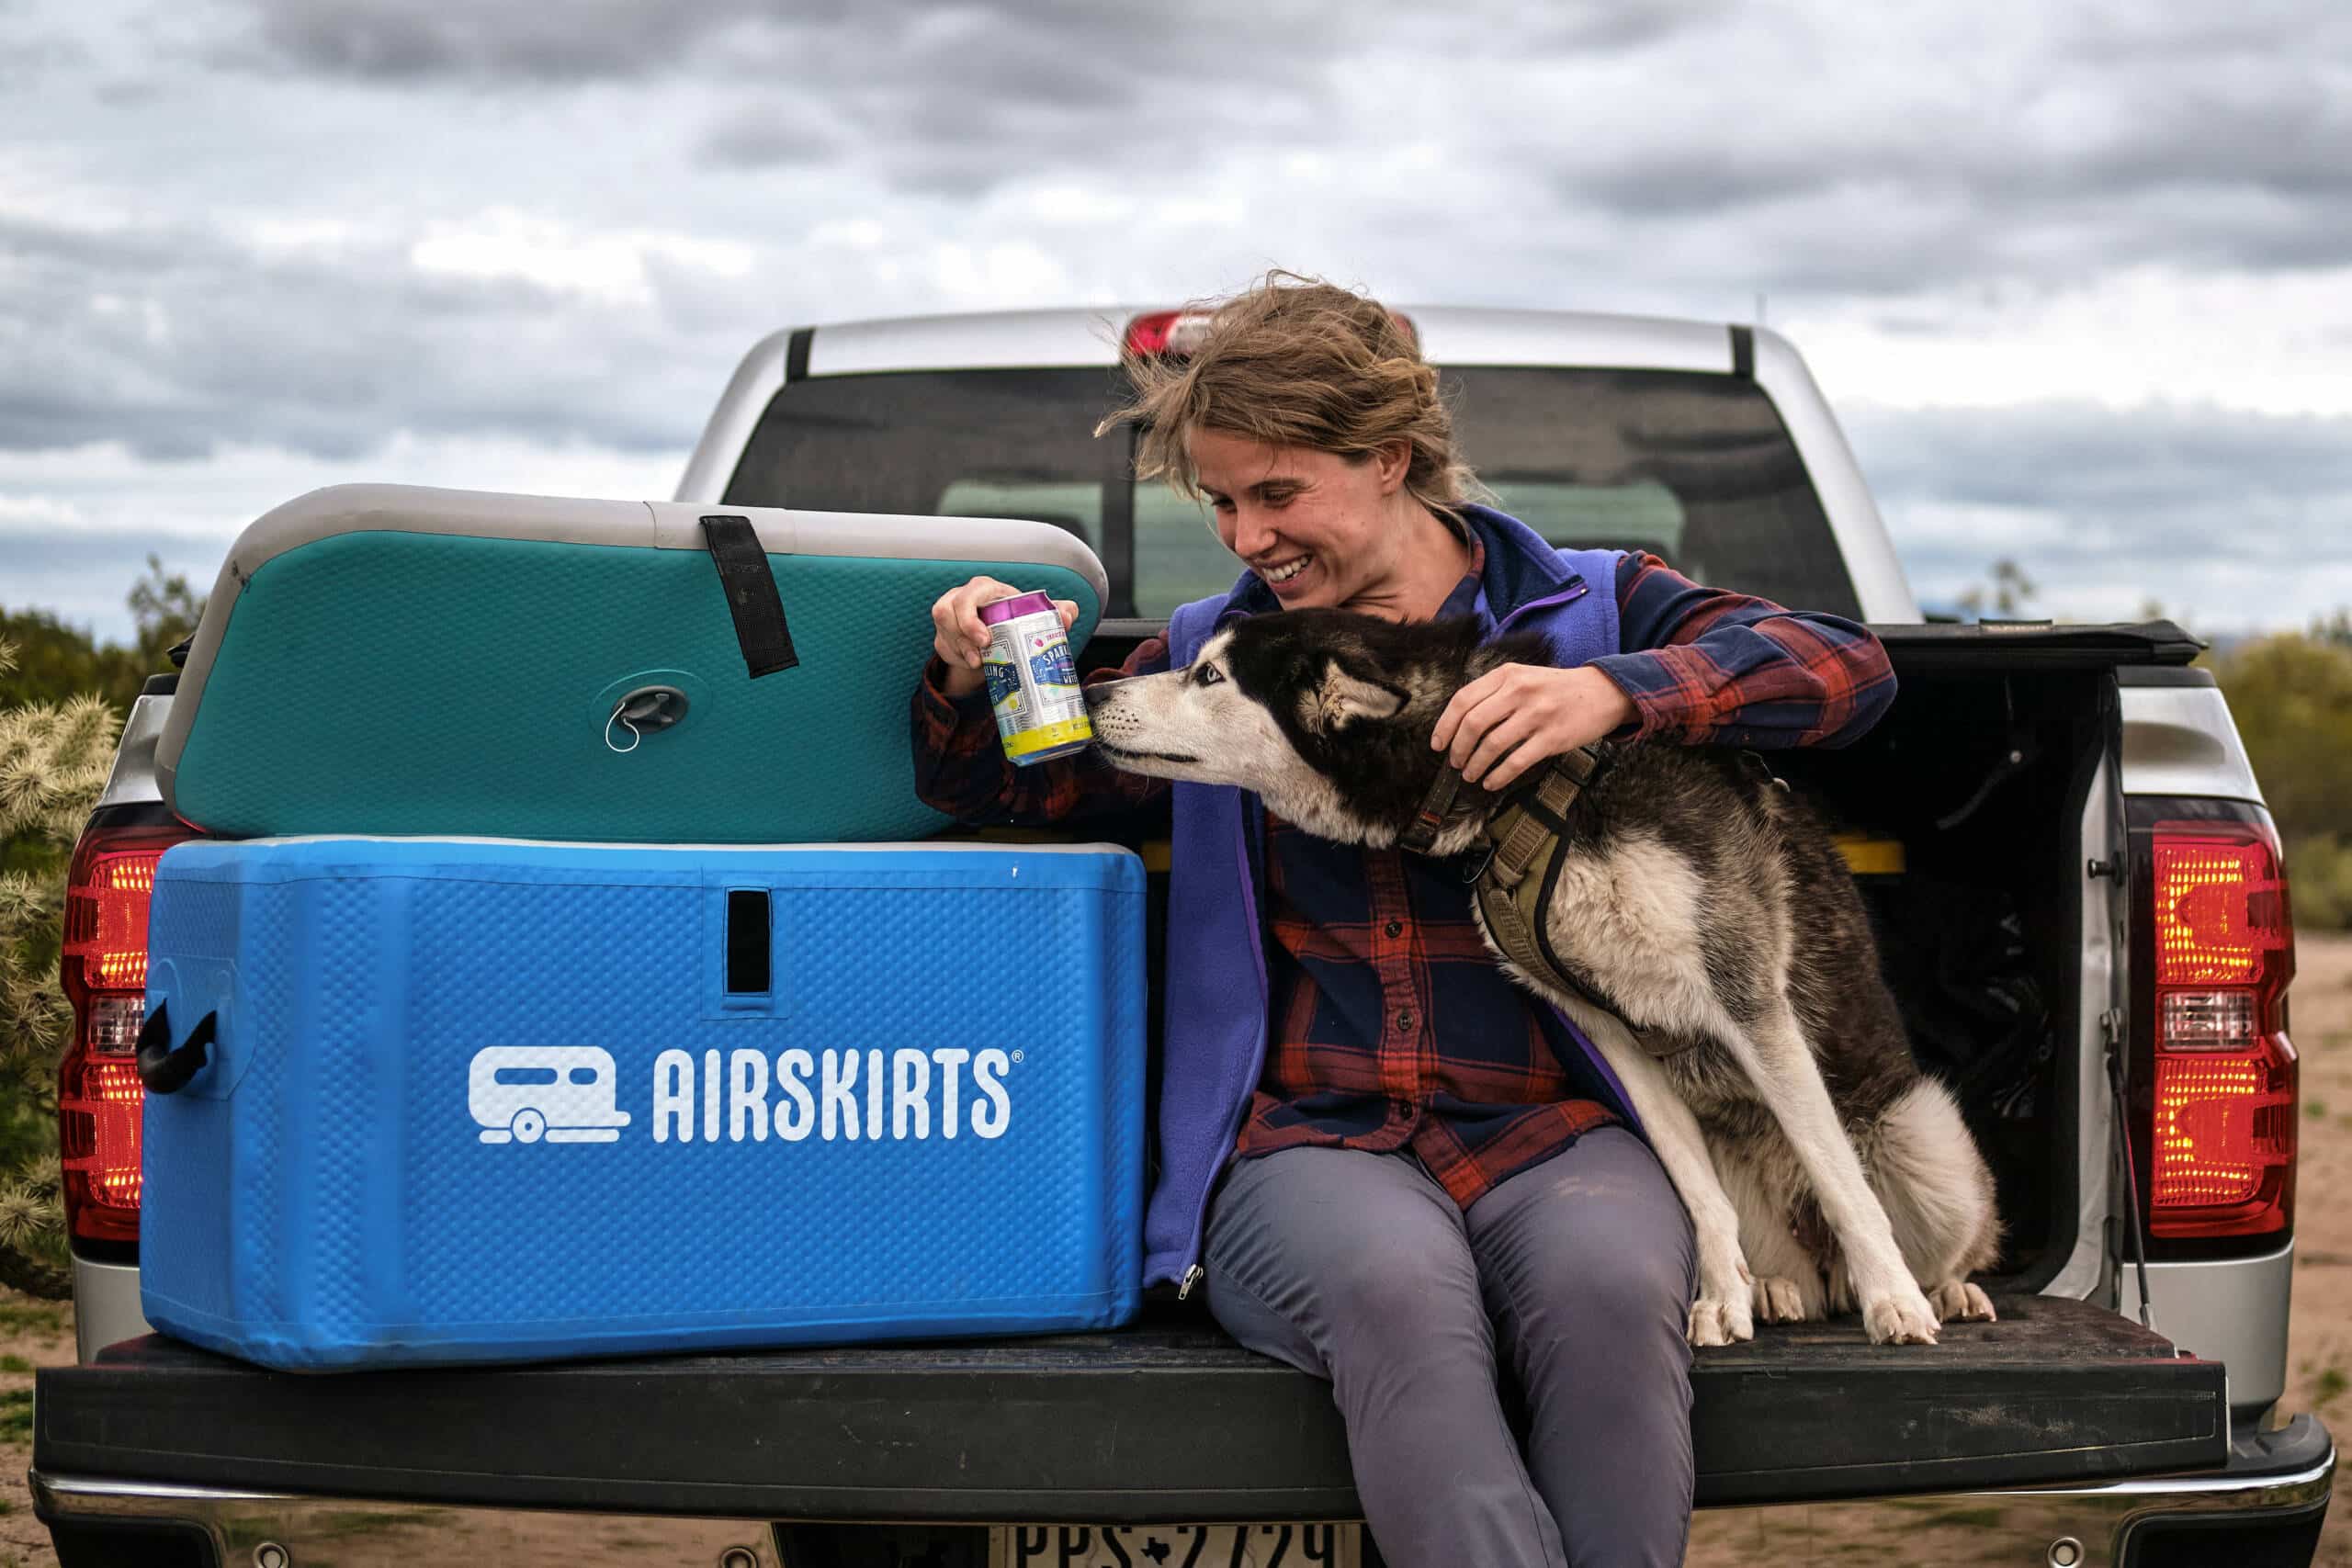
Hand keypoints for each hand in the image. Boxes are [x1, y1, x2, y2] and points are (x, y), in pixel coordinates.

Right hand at [929, 576, 1079, 698]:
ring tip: (978, 663)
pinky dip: (957, 658)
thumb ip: (1053, 612)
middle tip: (979, 658)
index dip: (971, 616)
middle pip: (946, 612)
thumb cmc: (1013, 619)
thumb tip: (1070, 612)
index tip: (985, 640)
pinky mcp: (943, 635)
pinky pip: (943, 646)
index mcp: (985, 589)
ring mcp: (949, 616)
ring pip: (943, 631)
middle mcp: (962, 598)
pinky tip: (972, 663)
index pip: (971, 593)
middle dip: (962, 636)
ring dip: (960, 650)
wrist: (997, 636)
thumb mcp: (1033, 615)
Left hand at [1431, 664, 1636, 790]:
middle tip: (1455, 762)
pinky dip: (1498, 775)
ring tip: (1470, 775)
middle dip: (1458, 748)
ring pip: (1492, 745)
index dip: (1444, 725)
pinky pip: (1516, 761)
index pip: (1463, 700)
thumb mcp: (1523, 676)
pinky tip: (1491, 782)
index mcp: (1507, 675)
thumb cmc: (1556, 688)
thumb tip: (1459, 722)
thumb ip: (1494, 692)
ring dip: (1475, 765)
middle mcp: (1520, 691)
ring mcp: (1537, 714)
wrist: (1602, 692)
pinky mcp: (1552, 737)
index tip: (1437, 744)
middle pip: (1473, 723)